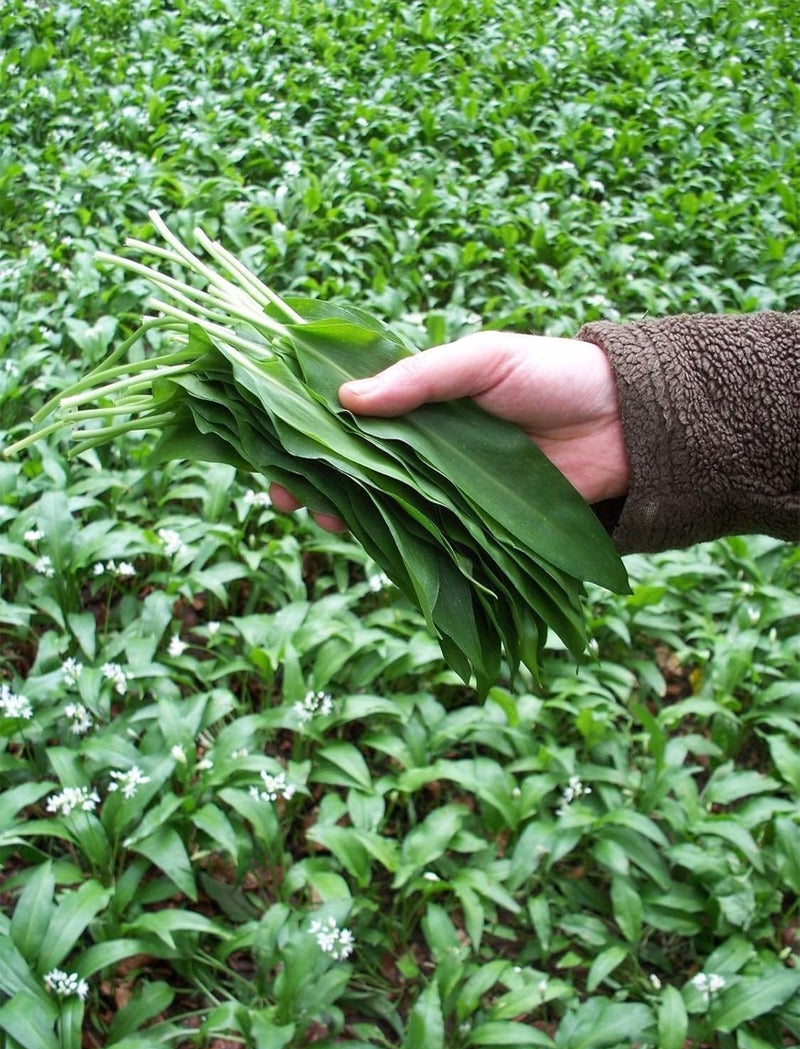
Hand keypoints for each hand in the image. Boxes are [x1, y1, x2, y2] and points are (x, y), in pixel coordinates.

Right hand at [270, 331, 629, 526]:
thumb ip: (419, 377)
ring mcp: (445, 488)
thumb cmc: (553, 377)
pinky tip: (361, 539)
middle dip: (315, 475)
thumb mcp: (483, 359)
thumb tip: (347, 399)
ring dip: (343, 509)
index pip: (352, 413)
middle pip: (356, 463)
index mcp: (423, 401)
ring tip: (312, 513)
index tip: (274, 436)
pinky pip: (422, 535)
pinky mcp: (470, 525)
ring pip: (381, 502)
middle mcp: (425, 446)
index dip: (311, 424)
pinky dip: (390, 539)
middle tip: (281, 490)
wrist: (624, 425)